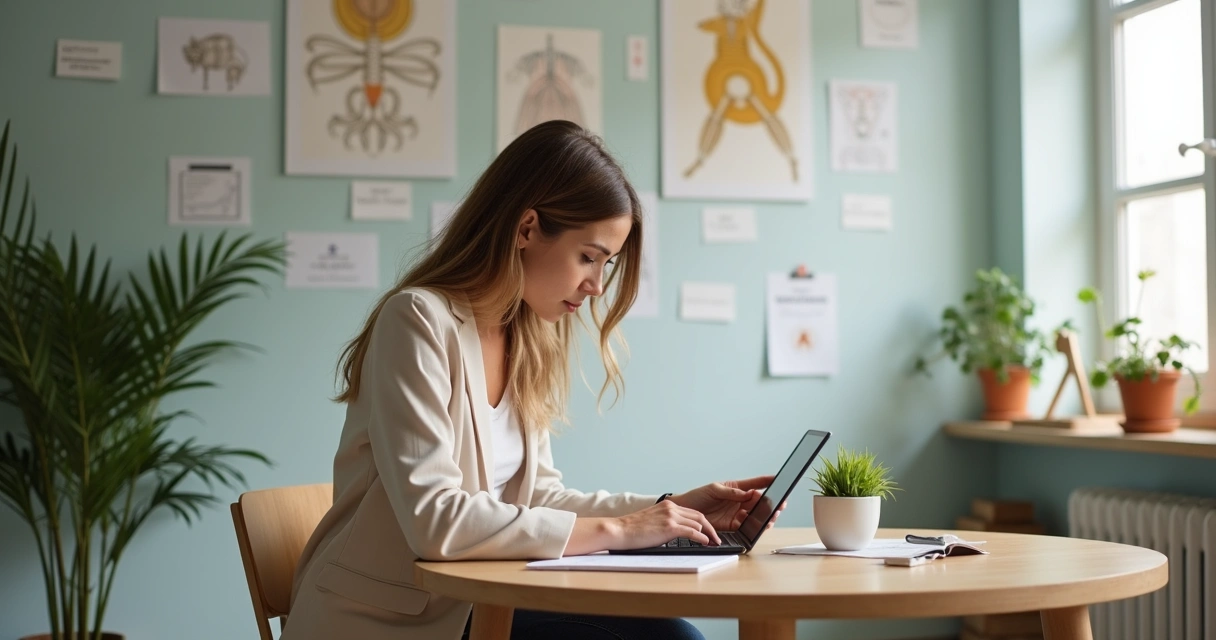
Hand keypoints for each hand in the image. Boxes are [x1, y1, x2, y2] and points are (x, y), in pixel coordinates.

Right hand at [612, 500, 720, 548]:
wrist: (620, 530)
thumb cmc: (632, 529)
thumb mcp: (652, 520)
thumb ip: (665, 522)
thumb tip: (675, 532)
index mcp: (667, 505)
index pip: (692, 512)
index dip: (703, 522)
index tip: (709, 531)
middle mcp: (671, 508)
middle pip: (699, 516)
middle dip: (710, 528)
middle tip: (716, 538)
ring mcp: (671, 516)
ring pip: (699, 523)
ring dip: (709, 534)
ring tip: (713, 543)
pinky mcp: (670, 527)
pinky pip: (693, 532)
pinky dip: (702, 538)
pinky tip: (706, 543)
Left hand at [670, 476, 784, 531]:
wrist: (685, 515)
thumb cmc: (697, 497)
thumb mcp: (713, 490)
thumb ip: (731, 492)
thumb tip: (748, 493)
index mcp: (736, 488)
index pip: (755, 483)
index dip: (767, 481)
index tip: (779, 479)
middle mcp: (739, 500)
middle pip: (759, 501)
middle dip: (771, 502)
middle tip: (780, 503)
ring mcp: (737, 513)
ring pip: (756, 514)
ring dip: (765, 515)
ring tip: (772, 515)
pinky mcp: (733, 525)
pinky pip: (748, 526)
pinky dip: (755, 525)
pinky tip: (760, 524)